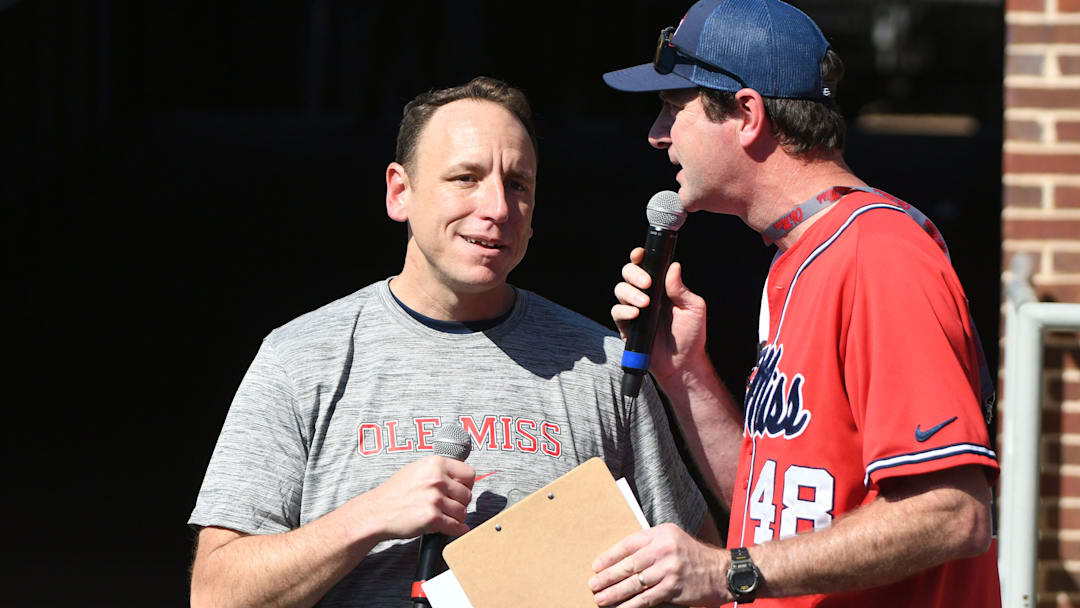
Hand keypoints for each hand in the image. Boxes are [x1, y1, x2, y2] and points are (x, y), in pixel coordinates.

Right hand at [359, 455, 474, 540]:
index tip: (461, 490)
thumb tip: (461, 476)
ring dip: (457, 517)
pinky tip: (453, 528)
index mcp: (435, 464)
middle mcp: (436, 479)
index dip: (467, 484)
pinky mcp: (432, 518)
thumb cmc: (395, 492)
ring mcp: (435, 499)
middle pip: (467, 495)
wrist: (377, 512)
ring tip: (445, 516)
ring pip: (463, 512)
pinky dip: (457, 530)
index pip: (469, 474)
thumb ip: (439, 470)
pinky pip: (456, 527)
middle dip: (461, 503)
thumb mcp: (417, 469)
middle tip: (450, 506)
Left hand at [588, 523, 728, 607]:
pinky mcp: (674, 588)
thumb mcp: (673, 539)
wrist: (722, 572)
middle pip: (629, 564)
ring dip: (615, 593)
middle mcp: (664, 549)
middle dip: (608, 576)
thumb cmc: (693, 556)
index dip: (610, 556)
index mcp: (661, 534)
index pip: (629, 544)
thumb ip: (651, 544)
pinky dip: (631, 605)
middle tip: (593, 584)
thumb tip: (621, 559)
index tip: (596, 566)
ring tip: (600, 598)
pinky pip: (647, 598)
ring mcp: (669, 570)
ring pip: (635, 583)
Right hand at [612, 248, 709, 387]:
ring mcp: (635, 310)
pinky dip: (624, 311)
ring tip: (645, 304)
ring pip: (620, 290)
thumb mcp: (693, 308)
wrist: (683, 364)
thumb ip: (680, 288)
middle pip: (628, 273)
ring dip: (630, 293)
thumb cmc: (691, 335)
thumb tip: (674, 266)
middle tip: (647, 284)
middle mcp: (646, 295)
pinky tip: (636, 315)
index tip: (640, 254)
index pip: (646, 265)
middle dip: (634, 273)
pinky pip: (616, 312)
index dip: (639, 257)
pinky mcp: (626, 326)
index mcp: (661, 287)